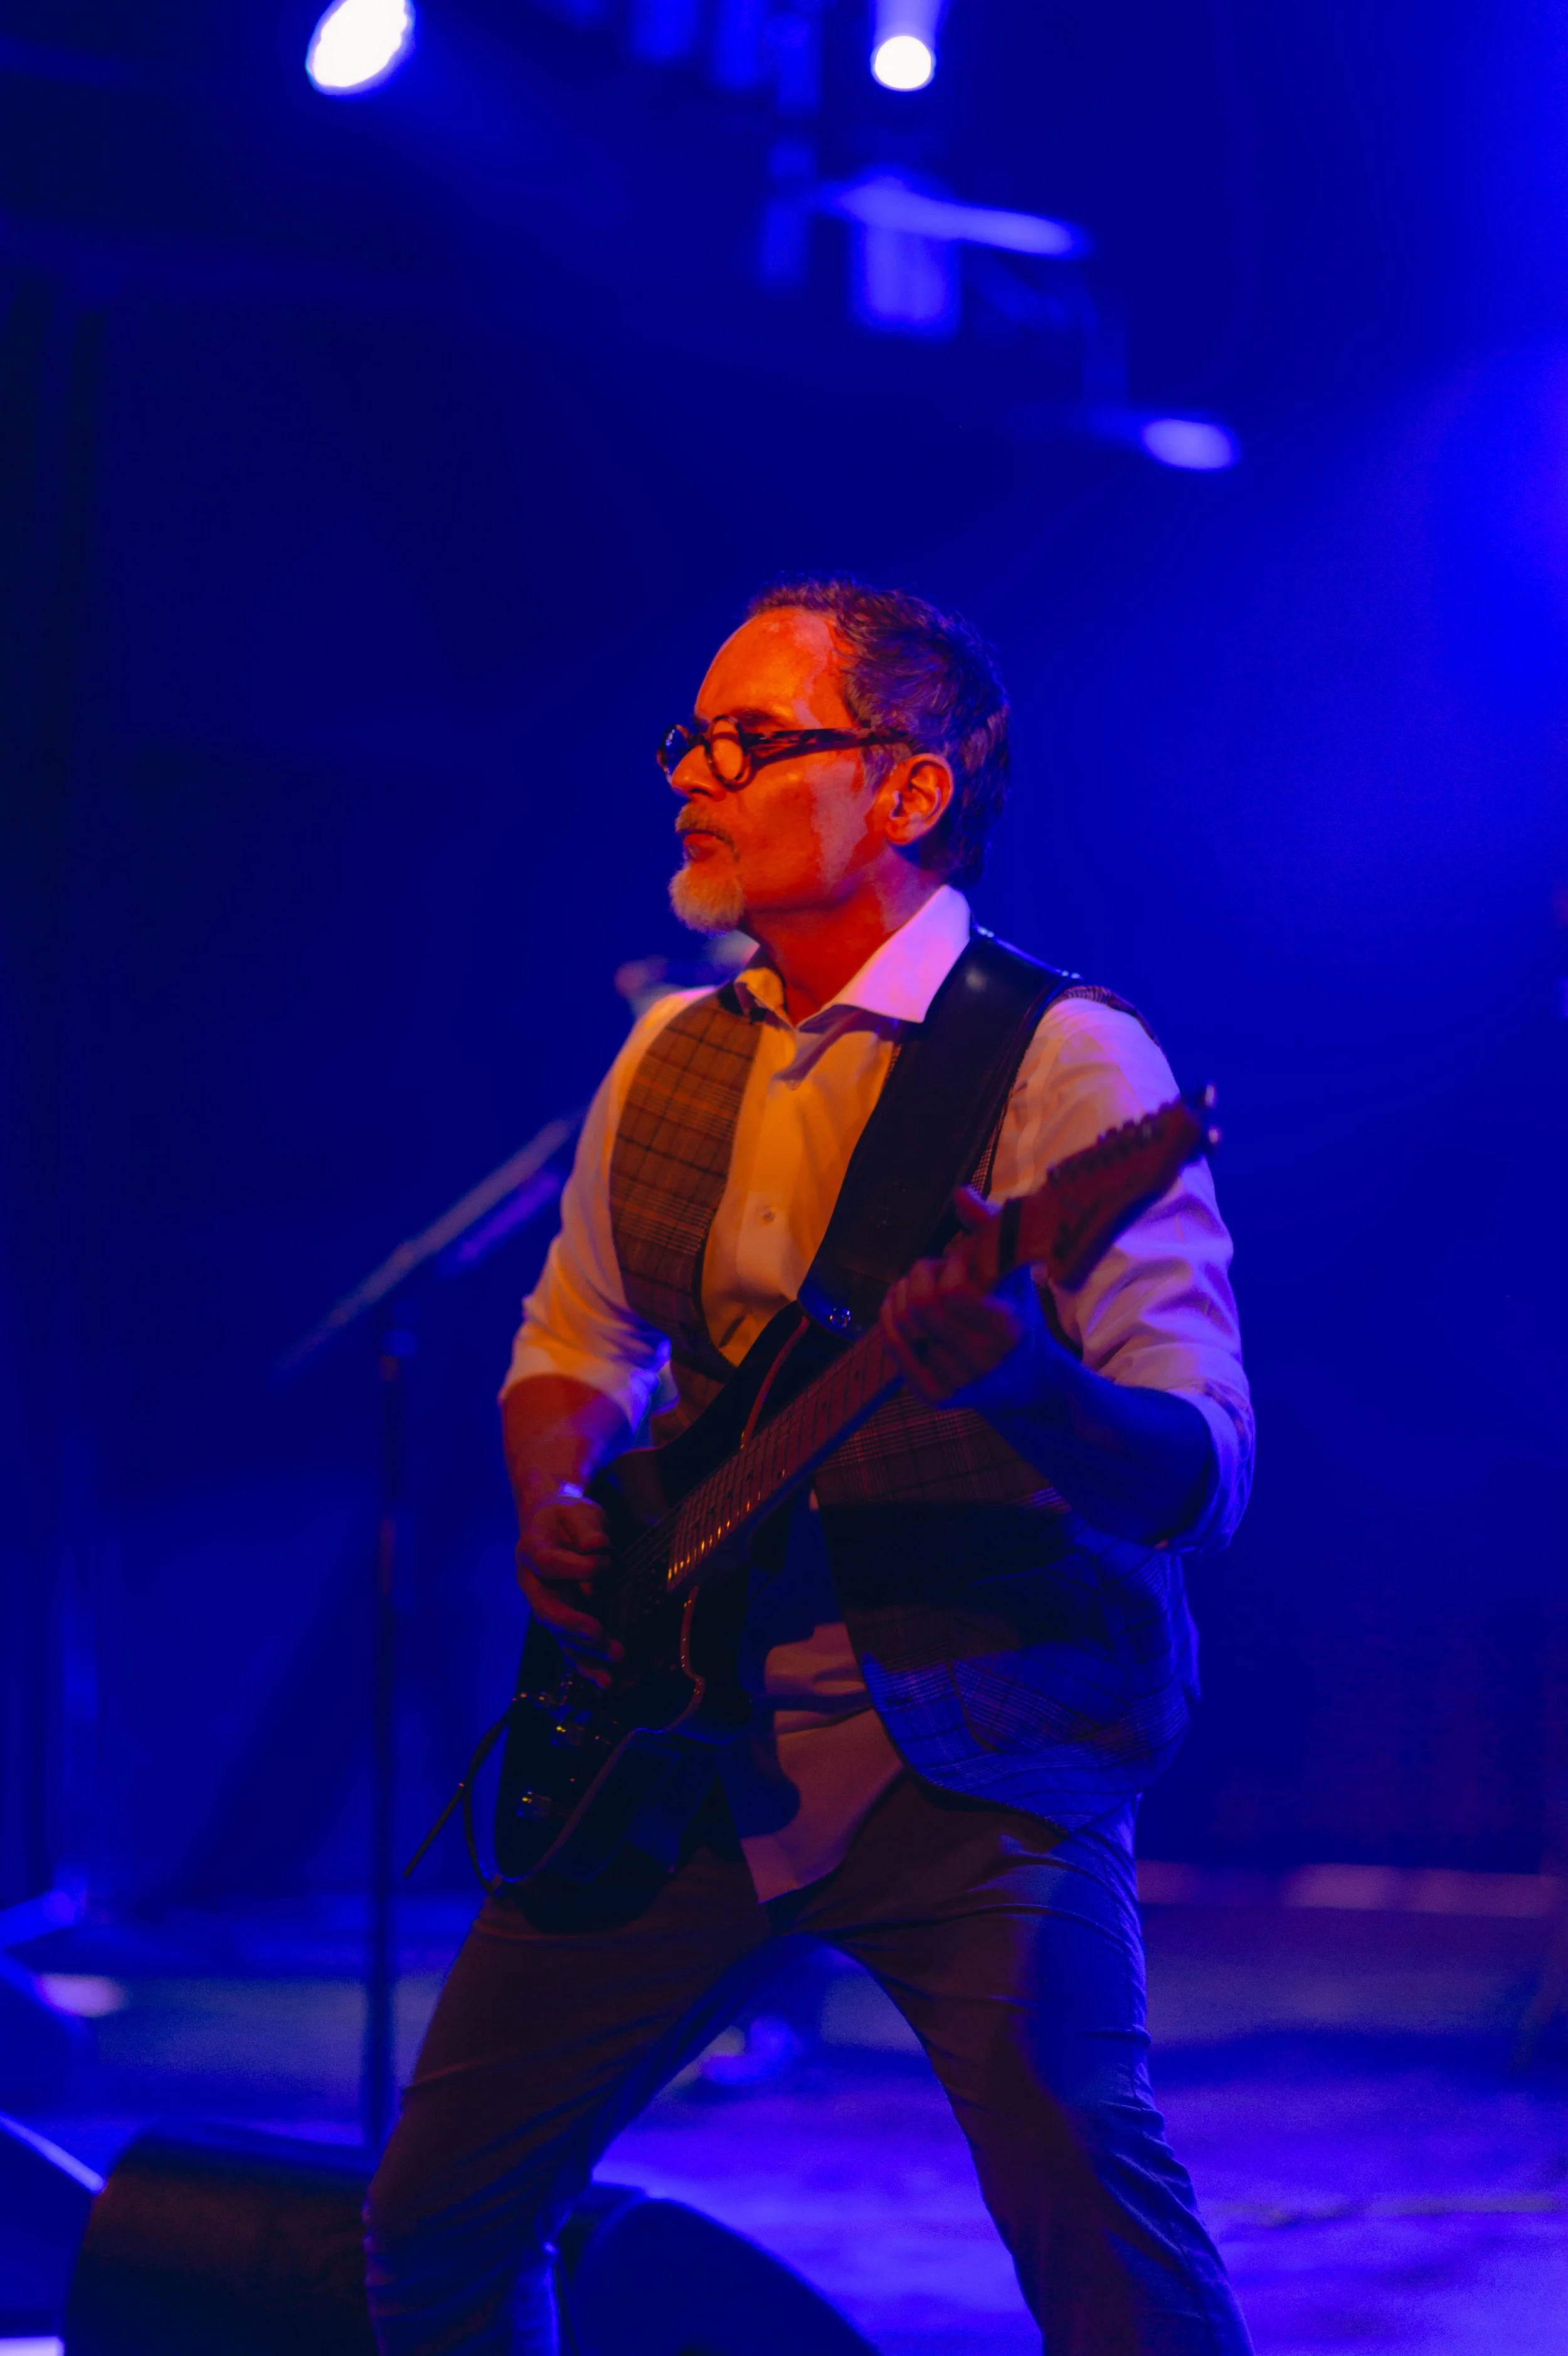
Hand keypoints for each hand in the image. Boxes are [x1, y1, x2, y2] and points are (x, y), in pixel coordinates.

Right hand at [515, 1490, 621, 1687]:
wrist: (553, 1523)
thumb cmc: (570, 1516)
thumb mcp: (581, 1511)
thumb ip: (588, 1530)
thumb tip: (598, 1550)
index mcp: (532, 1550)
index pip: (549, 1564)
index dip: (577, 1568)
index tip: (606, 1563)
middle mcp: (532, 1582)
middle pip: (547, 1609)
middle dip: (573, 1624)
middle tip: (599, 1633)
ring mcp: (544, 1604)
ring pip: (559, 1635)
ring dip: (585, 1652)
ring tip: (614, 1661)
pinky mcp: (560, 1619)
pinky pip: (569, 1645)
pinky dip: (586, 1664)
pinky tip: (606, 1680)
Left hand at [880, 1193, 1026, 1405]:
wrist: (1028, 1384)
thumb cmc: (1020, 1316)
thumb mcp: (1016, 1273)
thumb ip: (991, 1232)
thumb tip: (959, 1194)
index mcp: (1009, 1330)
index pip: (955, 1291)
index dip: (948, 1266)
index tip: (959, 1261)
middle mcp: (983, 1362)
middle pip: (923, 1307)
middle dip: (919, 1277)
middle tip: (929, 1269)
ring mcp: (957, 1384)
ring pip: (904, 1327)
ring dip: (901, 1295)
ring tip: (914, 1286)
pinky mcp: (935, 1396)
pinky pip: (895, 1349)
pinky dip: (890, 1320)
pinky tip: (899, 1306)